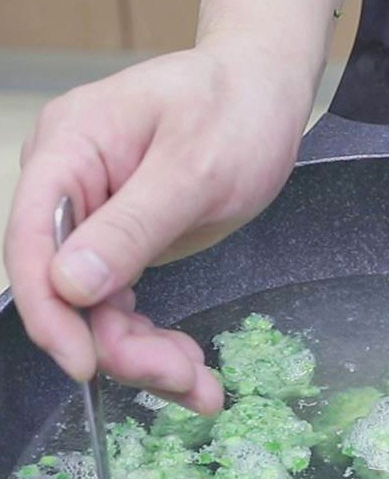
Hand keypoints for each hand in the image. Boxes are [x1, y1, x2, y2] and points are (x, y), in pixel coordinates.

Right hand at [3, 36, 316, 413]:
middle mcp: (71, 190)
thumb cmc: (234, 107)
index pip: (32, 243)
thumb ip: (133, 226)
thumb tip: (69, 284)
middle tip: (183, 380)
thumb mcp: (193, 167)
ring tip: (203, 389)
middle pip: (68, 289)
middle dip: (119, 345)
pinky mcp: (129, 243)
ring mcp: (98, 220)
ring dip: (145, 355)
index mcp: (68, 154)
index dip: (50, 312)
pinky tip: (193, 370)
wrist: (266, 88)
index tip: (85, 364)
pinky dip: (158, 341)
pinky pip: (126, 304)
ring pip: (99, 308)